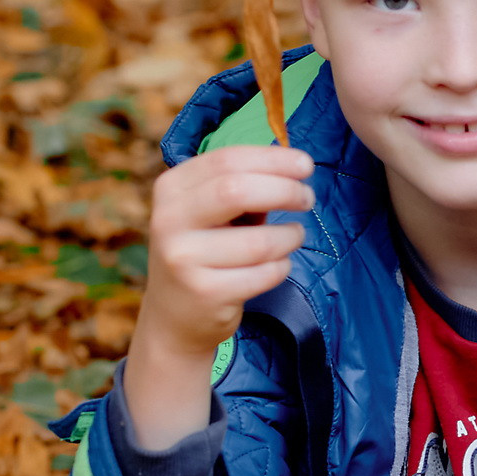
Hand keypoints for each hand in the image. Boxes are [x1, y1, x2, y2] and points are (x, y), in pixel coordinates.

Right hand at [123, 147, 312, 446]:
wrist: (173, 317)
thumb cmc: (205, 250)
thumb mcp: (209, 212)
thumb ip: (242, 185)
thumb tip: (294, 166)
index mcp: (171, 189)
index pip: (226, 159)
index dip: (273, 159)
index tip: (305, 165)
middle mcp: (168, 221)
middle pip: (238, 190)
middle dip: (285, 191)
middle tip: (308, 198)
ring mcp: (183, 259)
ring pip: (260, 240)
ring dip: (290, 237)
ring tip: (292, 236)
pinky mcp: (205, 293)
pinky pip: (265, 273)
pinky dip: (281, 267)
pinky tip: (276, 265)